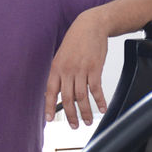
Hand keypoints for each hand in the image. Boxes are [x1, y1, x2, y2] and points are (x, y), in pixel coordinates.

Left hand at [44, 10, 108, 128]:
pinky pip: (96, 89)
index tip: (50, 119)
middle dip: (70, 115)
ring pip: (81, 97)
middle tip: (74, 125)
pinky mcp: (95, 68)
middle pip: (68, 98)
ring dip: (85, 112)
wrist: (91, 25)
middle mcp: (67, 70)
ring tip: (88, 121)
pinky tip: (102, 108)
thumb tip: (53, 91)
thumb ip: (58, 73)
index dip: (50, 107)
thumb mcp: (61, 55)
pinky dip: (99, 101)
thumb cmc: (76, 40)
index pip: (51, 92)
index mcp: (56, 68)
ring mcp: (81, 69)